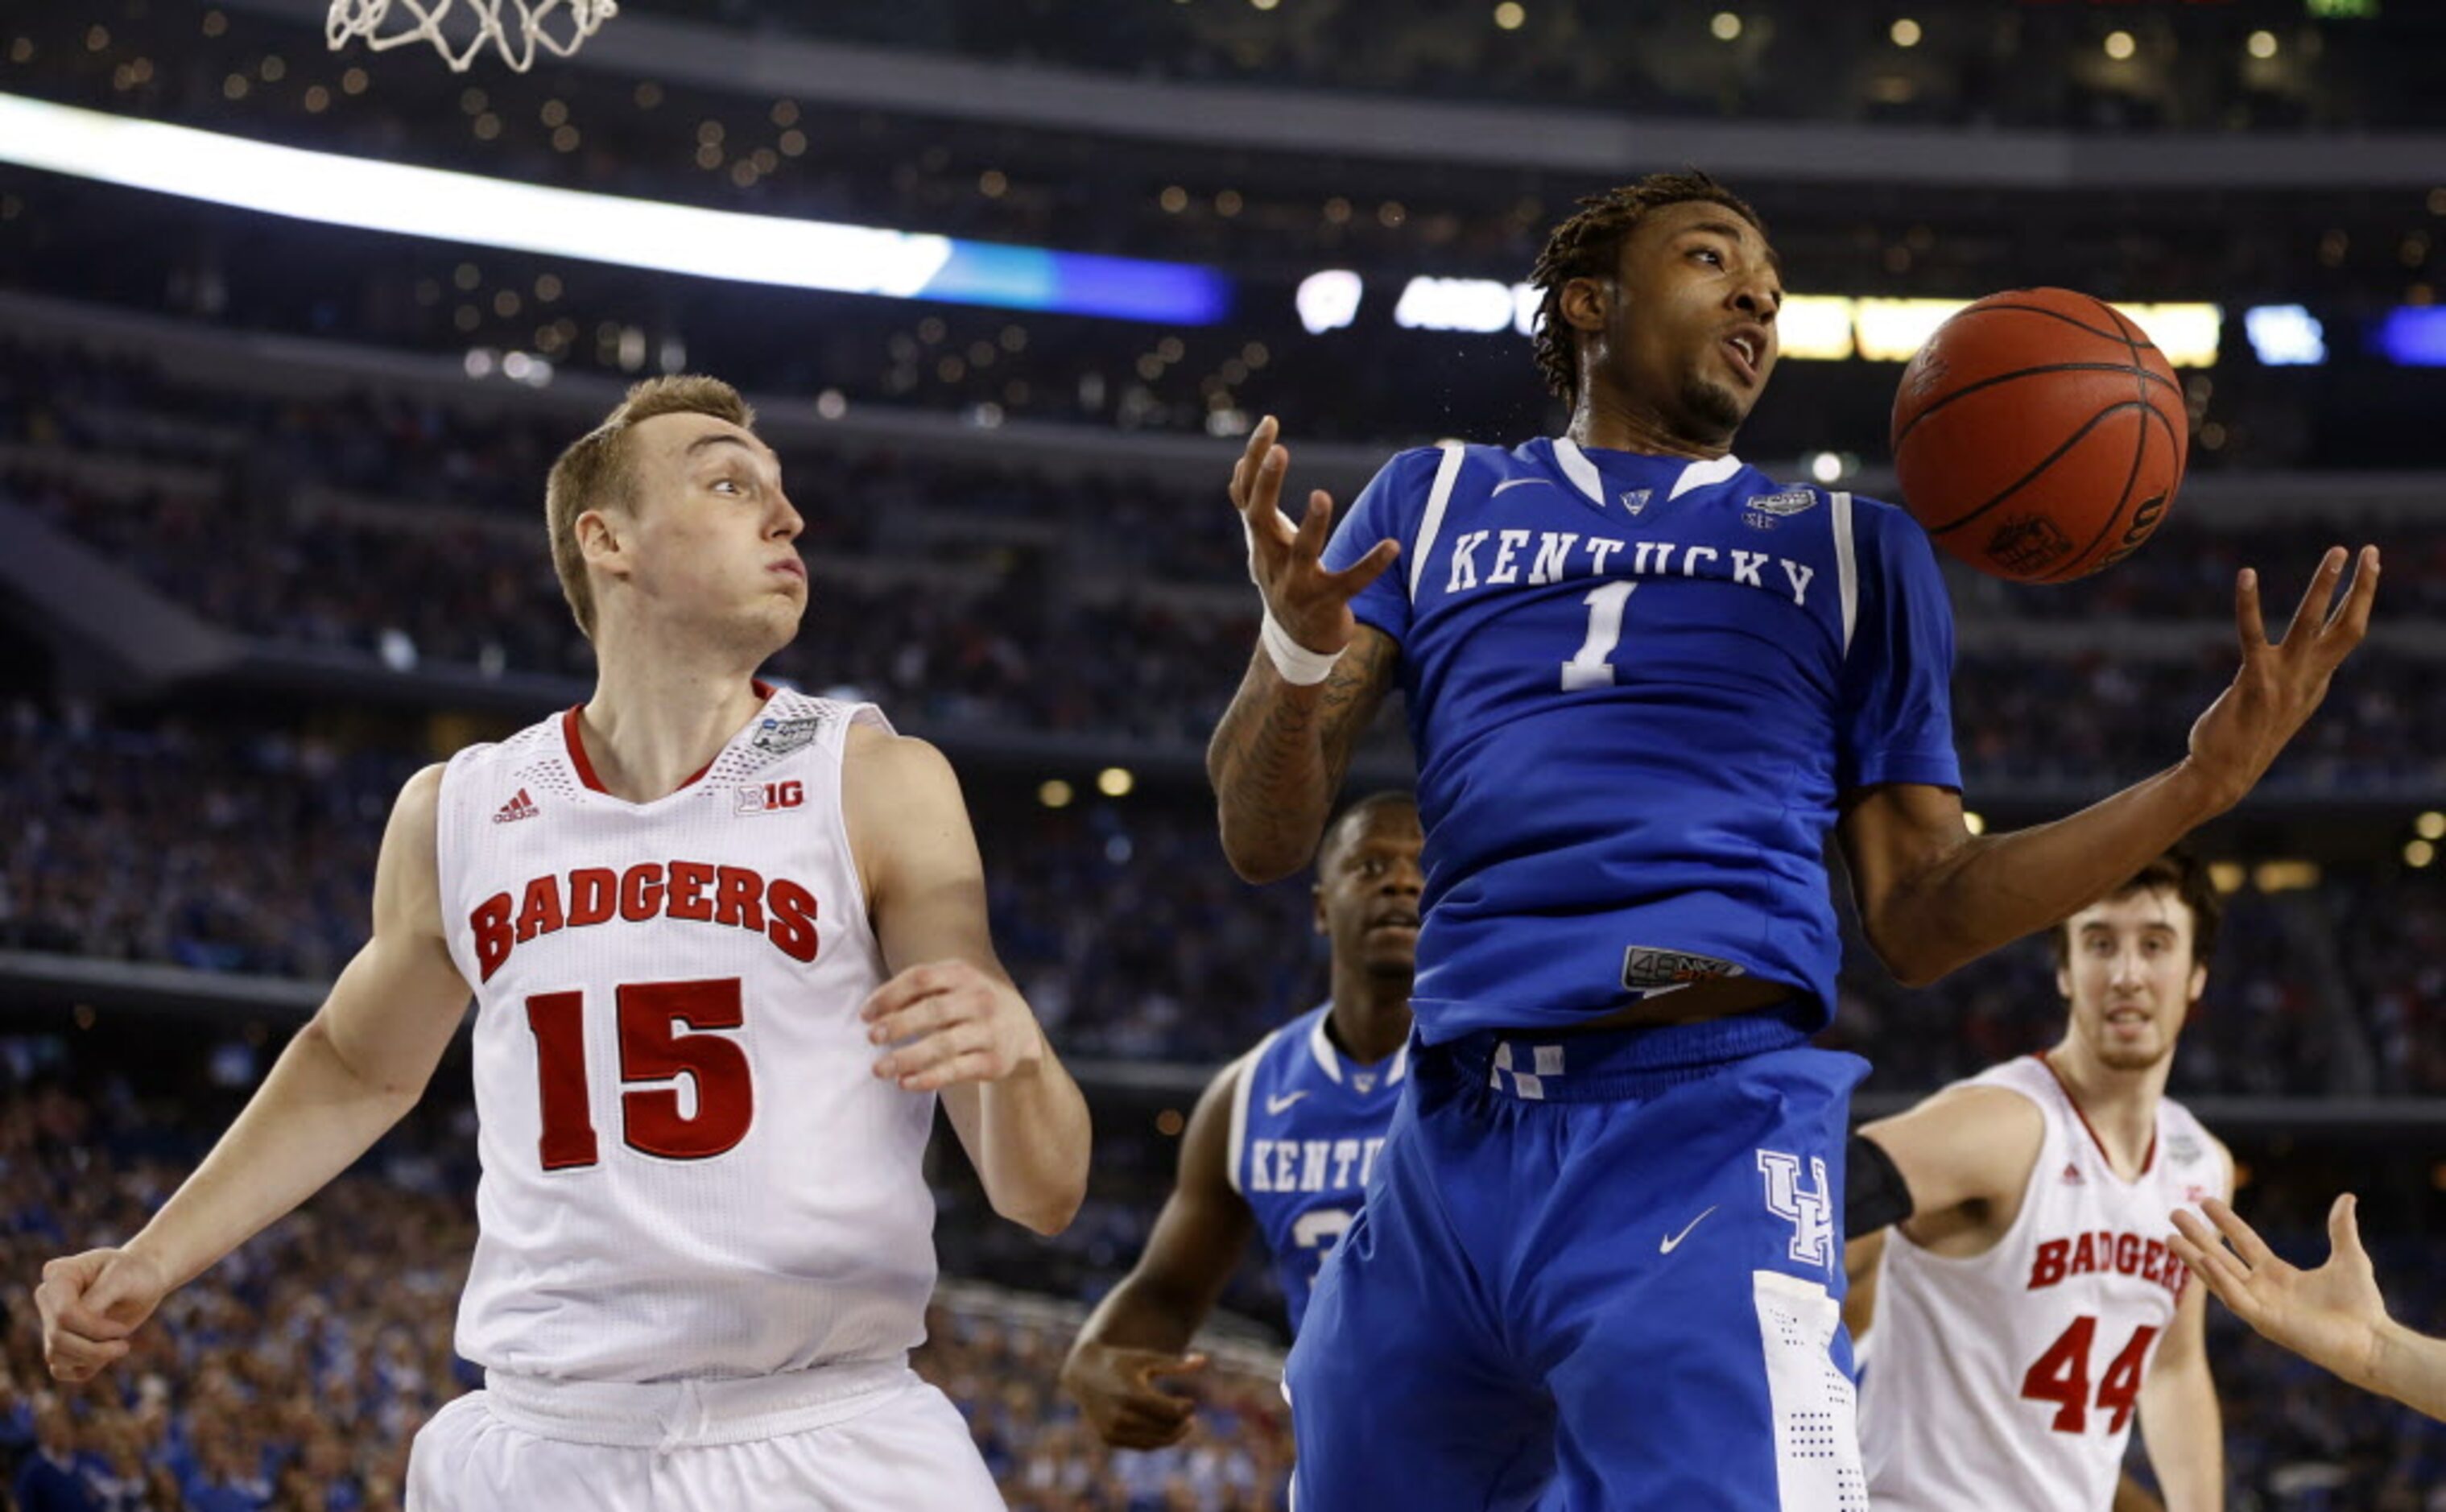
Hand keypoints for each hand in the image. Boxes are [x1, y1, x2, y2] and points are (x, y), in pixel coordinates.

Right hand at [37, 1246, 169, 1382]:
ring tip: (119, 1346)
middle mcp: (48, 1298)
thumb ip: (100, 1296)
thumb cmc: (135, 1272)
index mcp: (59, 1274)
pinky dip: (83, 1369)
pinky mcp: (59, 1342)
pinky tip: (105, 1356)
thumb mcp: (123, 1277)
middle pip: (57, 1338)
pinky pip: (60, 1370)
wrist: (144, 1279)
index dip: (94, 1329)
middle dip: (94, 1349)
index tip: (122, 1329)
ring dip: (92, 1359)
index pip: (64, 1314)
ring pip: (56, 1356)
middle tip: (124, 1346)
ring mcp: (50, 1321)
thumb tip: (84, 1318)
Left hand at [862, 960, 1044, 1091]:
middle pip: (933, 1011)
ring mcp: (989, 1031)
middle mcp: (980, 1000)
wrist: (1020, 1029)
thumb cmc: (968, 1004)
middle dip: (898, 1025)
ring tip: (878, 1068)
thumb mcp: (951, 986)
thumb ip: (916, 993)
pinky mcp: (993, 1061)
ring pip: (943, 1045)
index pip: (921, 978)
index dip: (890, 995)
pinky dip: (928, 1078)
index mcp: (963, 974)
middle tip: (871, 1038)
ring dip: (906, 1058)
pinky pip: (956, 1071)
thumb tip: (871, 1013)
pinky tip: (904, 1082)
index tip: (865, 1015)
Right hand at [1059, 1340, 1209, 1448]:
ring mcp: (1113, 1430)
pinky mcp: (1109, 1438)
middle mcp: (1121, 1415)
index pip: (1171, 1411)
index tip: (1191, 1402)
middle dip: (1181, 1423)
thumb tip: (1204, 1360)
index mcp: (1132, 1394)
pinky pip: (1141, 1445)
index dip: (1186, 1409)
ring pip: (1155, 1441)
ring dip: (1172, 1435)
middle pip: (1165, 1427)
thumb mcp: (1146, 1359)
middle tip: (1190, 1417)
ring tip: (1183, 1425)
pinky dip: (1156, 1440)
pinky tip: (1165, 1429)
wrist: (1084, 1373)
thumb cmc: (1121, 1362)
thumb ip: (1175, 1363)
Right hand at [1229, 415, 1400, 654]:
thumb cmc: (1284, 580)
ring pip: (1301, 552)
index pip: (1246, 493)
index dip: (1253, 459)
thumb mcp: (1265, 543)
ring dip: (1311, 525)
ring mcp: (1298, 585)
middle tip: (1280, 451)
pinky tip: (1392, 545)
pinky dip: (1371, 564)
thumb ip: (1254, 507)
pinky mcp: (1327, 604)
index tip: (1271, 422)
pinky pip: (1351, 581)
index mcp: (1260, 541)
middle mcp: (1271, 561)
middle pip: (1259, 517)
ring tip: (1322, 496)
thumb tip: (1242, 463)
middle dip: (1267, 484)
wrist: (1295, 643)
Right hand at [2170, 1195, 2389, 1388]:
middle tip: (2173, 1213)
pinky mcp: (2265, 1322)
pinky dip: (2220, 1279)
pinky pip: (2236, 1298)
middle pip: (2221, 1257)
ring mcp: (2261, 1306)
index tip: (2205, 1201)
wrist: (2372, 1340)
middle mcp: (2263, 1289)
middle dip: (2197, 1236)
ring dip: (2194, 1257)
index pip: (2244, 1243)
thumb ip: (2341, 1229)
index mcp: (2278, 1275)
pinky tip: (2205, 1259)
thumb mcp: (2350, 1258)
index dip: (2225, 1222)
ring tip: (2170, 1239)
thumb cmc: (2362, 1306)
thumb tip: (2346, 1197)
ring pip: (2218, 1277)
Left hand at [2184, 546, 2378, 811]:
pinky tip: (2246, 575)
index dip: (2360, 600)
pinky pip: (2252, 634)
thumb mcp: (2283, 707)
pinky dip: (2249, 603)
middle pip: (2349, 627)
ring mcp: (2283, 680)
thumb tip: (2315, 667)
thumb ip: (2299, 683)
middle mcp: (2308, 679)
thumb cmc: (2245, 739)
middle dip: (2363, 587)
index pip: (2347, 634)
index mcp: (2316, 683)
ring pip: (2313, 624)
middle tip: (2371, 550)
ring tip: (2336, 551)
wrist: (2223, 776)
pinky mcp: (2253, 682)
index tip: (2369, 568)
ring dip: (2326, 585)